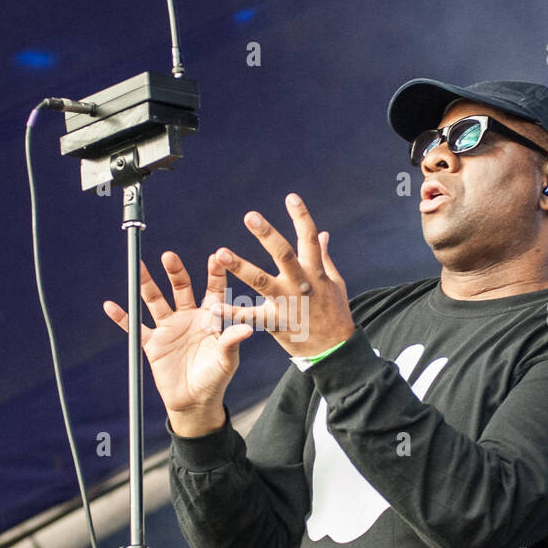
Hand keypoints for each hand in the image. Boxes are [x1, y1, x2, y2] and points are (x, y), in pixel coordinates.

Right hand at [103, 251, 253, 435]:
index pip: (212, 290)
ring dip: (147, 285)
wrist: (194, 401)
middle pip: (180, 288)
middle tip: (169, 256)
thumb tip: (246, 329)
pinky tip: (110, 306)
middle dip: (175, 272)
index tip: (217, 256)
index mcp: (209, 318)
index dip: (214, 274)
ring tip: (139, 267)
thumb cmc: (216, 378)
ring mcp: (169, 328)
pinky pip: (136, 328)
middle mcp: (188, 317)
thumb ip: (231, 341)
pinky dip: (123, 318)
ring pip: (156, 301)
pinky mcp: (153, 343)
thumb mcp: (226, 360)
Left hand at [210, 193, 353, 356]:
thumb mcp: (334, 283)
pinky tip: (212, 308)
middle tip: (249, 215)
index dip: (302, 217)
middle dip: (267, 235)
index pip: (309, 238)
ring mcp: (288, 303)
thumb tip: (324, 233)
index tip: (291, 197)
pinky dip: (231, 313)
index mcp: (316, 271)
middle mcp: (301, 284)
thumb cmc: (334, 313)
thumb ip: (324, 257)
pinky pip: (250, 318)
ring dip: (240, 266)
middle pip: (283, 255)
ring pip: (262, 282)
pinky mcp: (277, 323)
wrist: (335, 350)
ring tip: (220, 253)